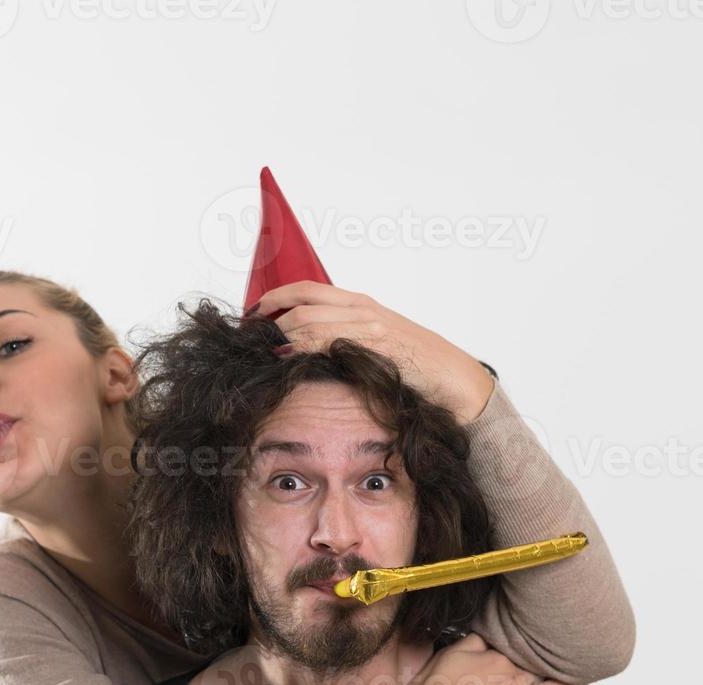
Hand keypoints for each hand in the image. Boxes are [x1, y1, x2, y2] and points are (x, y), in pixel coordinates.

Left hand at [254, 280, 495, 424]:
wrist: (452, 376)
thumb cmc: (416, 364)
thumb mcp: (377, 341)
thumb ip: (346, 337)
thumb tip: (307, 347)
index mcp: (360, 302)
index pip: (306, 290)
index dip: (274, 297)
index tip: (253, 312)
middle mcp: (361, 308)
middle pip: (301, 305)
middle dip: (270, 320)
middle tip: (251, 337)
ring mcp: (368, 325)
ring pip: (309, 322)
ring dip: (280, 336)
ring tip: (262, 350)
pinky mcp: (374, 344)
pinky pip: (327, 341)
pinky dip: (301, 347)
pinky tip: (286, 357)